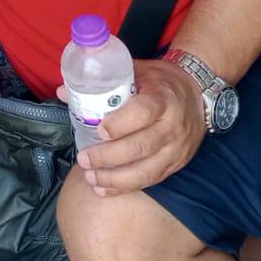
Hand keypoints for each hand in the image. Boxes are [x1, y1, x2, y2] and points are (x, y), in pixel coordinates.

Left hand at [68, 58, 207, 195]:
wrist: (197, 93)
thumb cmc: (160, 81)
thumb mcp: (136, 71)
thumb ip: (103, 82)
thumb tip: (63, 92)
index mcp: (163, 97)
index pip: (144, 112)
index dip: (120, 124)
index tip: (99, 130)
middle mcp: (173, 125)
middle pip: (141, 146)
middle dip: (108, 157)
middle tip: (84, 159)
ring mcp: (176, 148)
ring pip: (146, 170)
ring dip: (115, 178)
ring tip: (90, 178)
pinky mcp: (176, 164)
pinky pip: (150, 181)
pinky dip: (125, 188)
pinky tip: (104, 189)